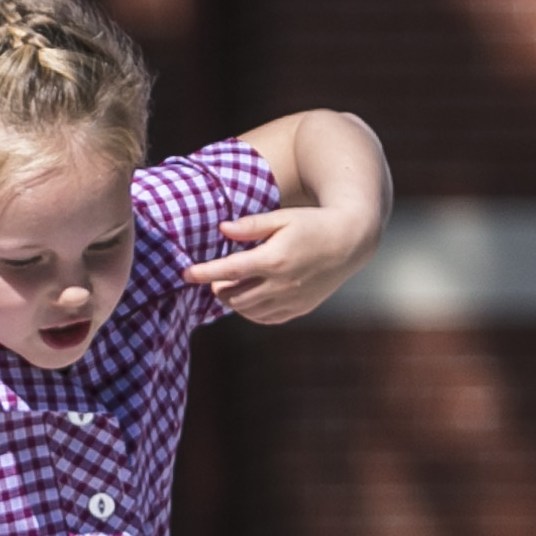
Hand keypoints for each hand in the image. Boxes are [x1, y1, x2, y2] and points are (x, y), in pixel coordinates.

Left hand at [188, 200, 372, 322]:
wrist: (350, 242)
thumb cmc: (313, 224)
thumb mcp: (282, 217)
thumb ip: (251, 225)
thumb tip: (223, 229)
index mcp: (275, 258)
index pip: (229, 270)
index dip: (204, 273)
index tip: (186, 273)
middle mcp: (282, 283)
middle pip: (234, 296)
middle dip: (218, 288)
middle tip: (216, 277)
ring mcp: (291, 299)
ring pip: (248, 311)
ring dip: (233, 300)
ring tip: (231, 286)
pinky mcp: (299, 309)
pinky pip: (266, 318)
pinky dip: (251, 312)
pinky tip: (250, 298)